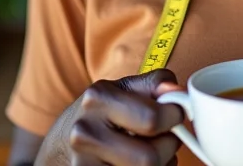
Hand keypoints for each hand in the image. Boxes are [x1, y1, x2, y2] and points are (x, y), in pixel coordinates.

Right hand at [65, 69, 183, 164]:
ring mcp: (83, 164)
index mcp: (99, 98)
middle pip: (148, 158)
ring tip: (154, 150)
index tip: (177, 113)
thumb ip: (155, 84)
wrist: (64, 138)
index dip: (174, 116)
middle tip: (168, 137)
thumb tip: (177, 91)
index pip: (151, 118)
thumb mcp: (124, 87)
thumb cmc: (104, 110)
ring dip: (160, 164)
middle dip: (168, 147)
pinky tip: (139, 163)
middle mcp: (86, 132)